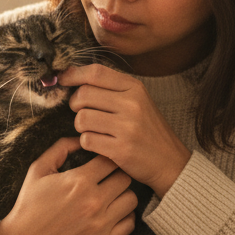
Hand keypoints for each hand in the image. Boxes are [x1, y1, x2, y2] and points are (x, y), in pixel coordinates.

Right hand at [0, 137, 137, 234]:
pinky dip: (124, 216)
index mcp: (79, 180)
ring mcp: (101, 223)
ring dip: (122, 194)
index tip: (101, 163)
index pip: (111, 160)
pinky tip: (111, 213)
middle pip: (125, 178)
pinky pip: (130, 224)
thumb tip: (83, 137)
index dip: (107, 158)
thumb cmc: (30, 203)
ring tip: (110, 195)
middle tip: (107, 178)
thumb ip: (61, 148)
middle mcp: (94, 201)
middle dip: (117, 174)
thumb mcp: (39, 169)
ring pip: (131, 199)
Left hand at [60, 64, 191, 199]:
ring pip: (81, 119)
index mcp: (135, 88)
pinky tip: (99, 144)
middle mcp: (132, 104)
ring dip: (81, 126)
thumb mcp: (138, 101)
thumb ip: (111, 88)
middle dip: (75, 104)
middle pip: (83, 95)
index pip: (96, 72)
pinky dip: (87, 143)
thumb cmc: (148, 130)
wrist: (170, 162)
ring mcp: (127, 127)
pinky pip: (86, 140)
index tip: (63, 80)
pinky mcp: (121, 149)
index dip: (74, 74)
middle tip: (83, 112)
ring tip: (93, 130)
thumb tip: (72, 76)